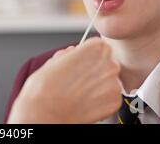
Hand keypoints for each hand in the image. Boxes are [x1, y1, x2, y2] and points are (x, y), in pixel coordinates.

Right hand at [7, 38, 121, 123]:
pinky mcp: (114, 102)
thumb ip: (69, 54)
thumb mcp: (54, 61)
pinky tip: (85, 101)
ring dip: (98, 85)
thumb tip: (73, 53)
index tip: (80, 62)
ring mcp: (114, 84)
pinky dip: (100, 99)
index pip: (100, 45)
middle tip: (77, 79)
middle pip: (106, 62)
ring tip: (79, 91)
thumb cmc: (45, 87)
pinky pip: (110, 96)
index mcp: (96, 48)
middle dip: (94, 69)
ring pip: (109, 80)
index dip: (88, 54)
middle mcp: (109, 64)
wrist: (45, 113)